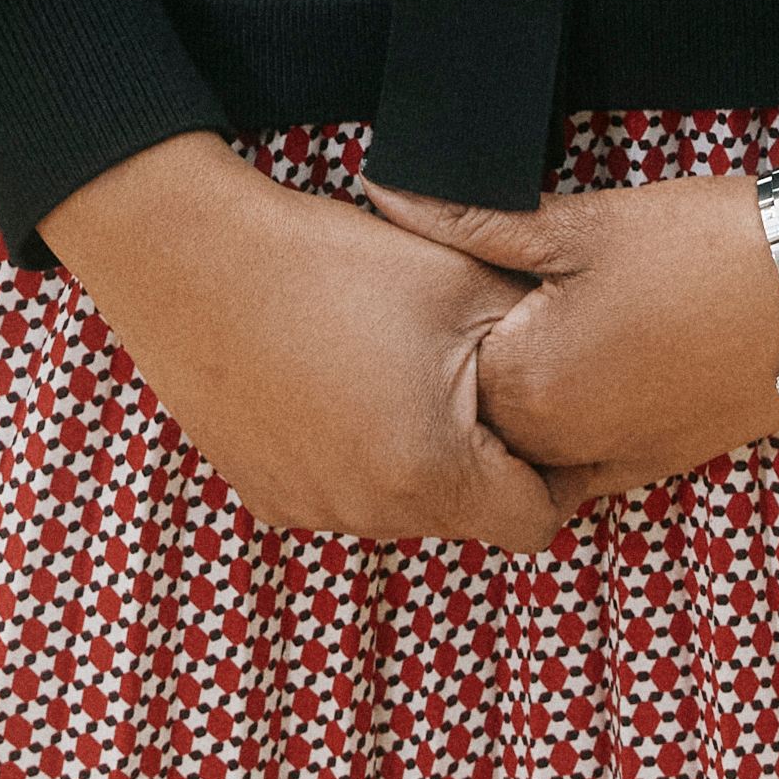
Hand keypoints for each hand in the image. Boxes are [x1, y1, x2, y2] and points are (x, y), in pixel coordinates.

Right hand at [39, 134, 564, 545]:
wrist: (195, 257)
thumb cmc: (337, 264)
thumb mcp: (466, 285)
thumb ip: (541, 342)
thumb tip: (583, 371)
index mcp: (431, 475)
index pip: (537, 522)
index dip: (552, 469)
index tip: (537, 411)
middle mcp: (368, 514)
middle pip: (467, 513)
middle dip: (482, 456)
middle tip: (462, 370)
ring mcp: (309, 509)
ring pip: (401, 503)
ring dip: (414, 454)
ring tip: (389, 363)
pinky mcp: (263, 493)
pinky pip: (340, 491)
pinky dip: (354, 451)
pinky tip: (335, 379)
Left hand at [366, 146, 778, 516]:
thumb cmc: (702, 243)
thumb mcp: (580, 224)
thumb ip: (470, 221)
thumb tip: (381, 191)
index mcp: (530, 386)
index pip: (444, 368)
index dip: (449, 316)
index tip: (468, 276)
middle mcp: (563, 445)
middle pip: (481, 418)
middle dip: (479, 369)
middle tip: (513, 300)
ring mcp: (615, 464)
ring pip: (530, 450)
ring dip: (525, 406)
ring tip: (554, 330)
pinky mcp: (660, 464)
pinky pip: (584, 469)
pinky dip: (569, 436)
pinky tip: (583, 374)